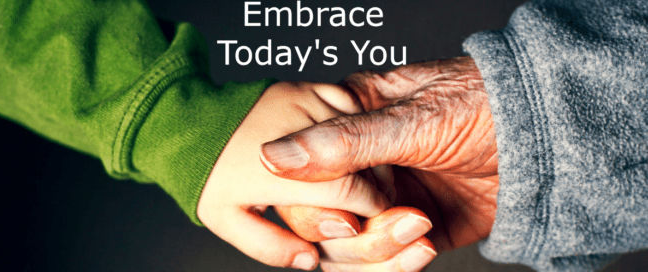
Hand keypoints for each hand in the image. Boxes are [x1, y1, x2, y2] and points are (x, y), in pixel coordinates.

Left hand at [197, 82, 391, 269]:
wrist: (191, 123)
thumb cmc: (210, 173)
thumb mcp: (228, 221)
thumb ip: (271, 246)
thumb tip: (311, 259)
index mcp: (280, 170)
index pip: (350, 190)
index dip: (371, 208)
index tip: (373, 217)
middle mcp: (296, 130)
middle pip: (361, 159)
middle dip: (377, 183)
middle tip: (374, 200)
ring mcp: (304, 101)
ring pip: (362, 128)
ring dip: (370, 153)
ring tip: (364, 173)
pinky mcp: (306, 86)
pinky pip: (349, 103)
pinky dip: (358, 123)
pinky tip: (352, 142)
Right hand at [261, 57, 498, 258]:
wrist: (548, 136)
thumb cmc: (483, 104)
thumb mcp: (411, 118)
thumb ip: (342, 143)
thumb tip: (272, 157)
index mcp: (345, 124)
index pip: (295, 173)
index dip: (310, 201)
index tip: (344, 210)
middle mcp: (356, 167)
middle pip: (316, 221)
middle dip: (353, 232)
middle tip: (393, 215)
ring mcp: (381, 201)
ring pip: (344, 251)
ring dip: (378, 251)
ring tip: (419, 228)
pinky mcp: (407, 231)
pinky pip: (380, 265)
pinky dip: (396, 266)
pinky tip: (422, 245)